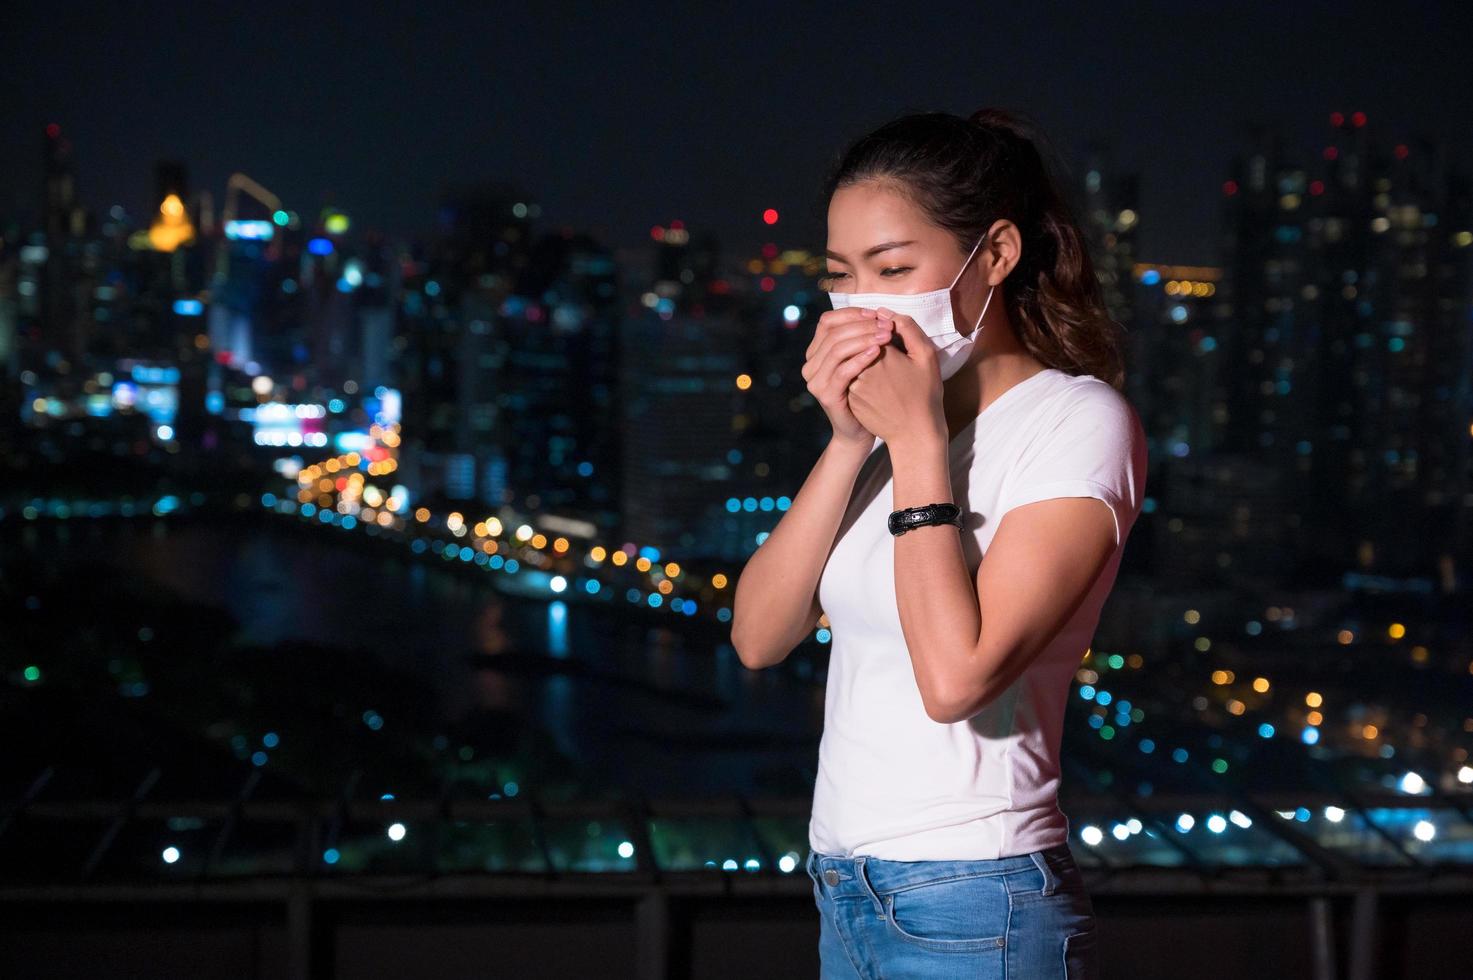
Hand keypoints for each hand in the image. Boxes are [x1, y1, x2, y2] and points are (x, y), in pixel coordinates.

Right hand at [802, 306, 885, 447]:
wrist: (860, 431)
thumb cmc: (865, 392)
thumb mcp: (861, 360)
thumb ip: (860, 338)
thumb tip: (876, 312)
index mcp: (816, 352)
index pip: (828, 321)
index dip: (852, 314)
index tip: (878, 314)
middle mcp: (811, 365)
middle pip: (833, 333)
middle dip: (862, 325)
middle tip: (887, 325)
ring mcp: (815, 381)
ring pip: (837, 349)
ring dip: (863, 338)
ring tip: (886, 336)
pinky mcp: (826, 395)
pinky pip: (843, 371)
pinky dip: (861, 359)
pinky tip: (878, 352)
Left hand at [845, 307, 945, 447]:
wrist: (913, 433)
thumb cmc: (924, 394)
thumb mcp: (926, 357)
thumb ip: (908, 329)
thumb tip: (884, 312)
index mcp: (880, 355)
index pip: (870, 328)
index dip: (878, 326)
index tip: (890, 332)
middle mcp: (861, 369)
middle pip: (855, 341)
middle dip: (865, 336)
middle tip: (886, 345)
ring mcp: (852, 384)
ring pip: (850, 357)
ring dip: (860, 351)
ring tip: (881, 361)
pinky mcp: (848, 397)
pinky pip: (848, 374)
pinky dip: (857, 369)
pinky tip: (875, 376)